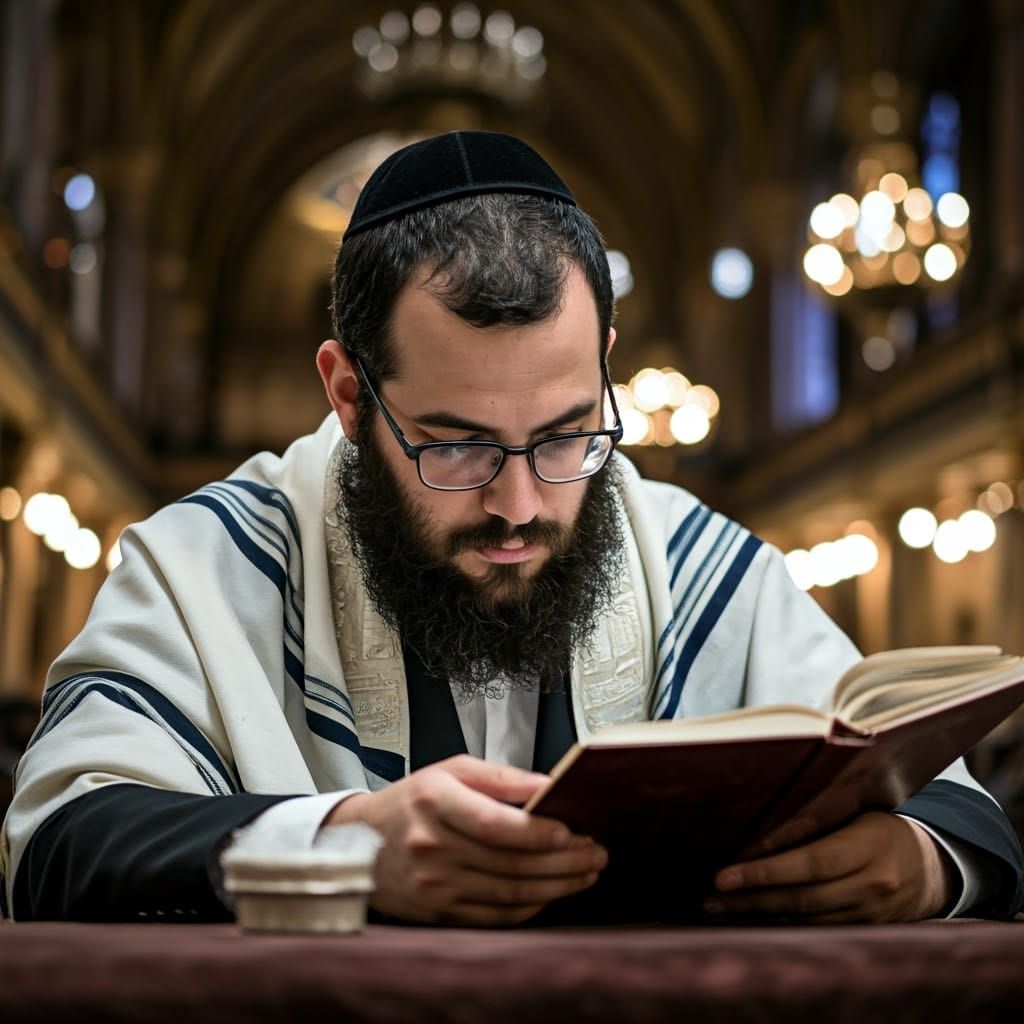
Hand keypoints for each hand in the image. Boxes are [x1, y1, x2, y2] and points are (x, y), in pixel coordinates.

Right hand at [323, 754, 606, 925]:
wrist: (360, 843)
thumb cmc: (414, 800)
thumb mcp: (451, 771)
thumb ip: (501, 778)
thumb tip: (549, 786)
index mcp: (435, 801)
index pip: (493, 824)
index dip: (536, 832)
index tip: (570, 832)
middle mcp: (431, 846)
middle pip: (510, 863)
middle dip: (563, 861)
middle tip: (595, 852)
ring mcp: (434, 885)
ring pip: (509, 893)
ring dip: (557, 886)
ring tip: (586, 872)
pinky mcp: (439, 913)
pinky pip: (496, 916)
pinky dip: (531, 906)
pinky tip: (553, 892)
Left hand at [703, 812, 954, 923]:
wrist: (932, 865)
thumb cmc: (878, 825)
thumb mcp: (855, 811)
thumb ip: (813, 820)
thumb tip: (758, 830)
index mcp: (869, 844)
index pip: (810, 862)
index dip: (765, 871)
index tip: (724, 875)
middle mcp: (873, 883)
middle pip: (803, 897)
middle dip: (752, 898)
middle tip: (713, 896)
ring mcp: (872, 912)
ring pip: (807, 919)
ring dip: (760, 914)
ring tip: (722, 908)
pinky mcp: (868, 930)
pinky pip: (818, 930)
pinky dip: (784, 924)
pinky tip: (755, 917)